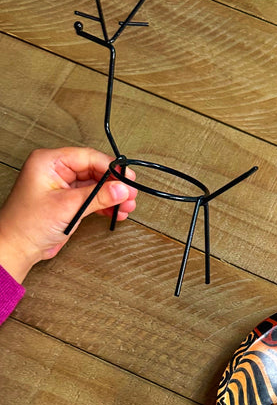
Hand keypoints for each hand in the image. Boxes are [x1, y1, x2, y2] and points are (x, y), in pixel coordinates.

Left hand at [0, 147, 136, 282]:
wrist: (17, 248)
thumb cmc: (27, 224)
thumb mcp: (68, 206)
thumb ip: (97, 196)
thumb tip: (121, 189)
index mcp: (49, 162)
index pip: (87, 157)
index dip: (110, 168)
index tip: (127, 178)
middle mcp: (55, 170)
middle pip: (93, 170)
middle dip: (114, 184)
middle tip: (130, 194)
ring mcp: (62, 186)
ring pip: (95, 185)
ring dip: (112, 196)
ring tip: (126, 205)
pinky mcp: (67, 201)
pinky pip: (91, 197)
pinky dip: (104, 204)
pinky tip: (116, 211)